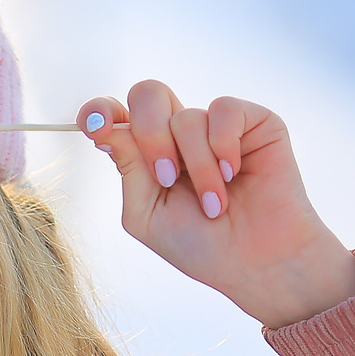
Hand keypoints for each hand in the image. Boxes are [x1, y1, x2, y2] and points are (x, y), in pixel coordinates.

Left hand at [78, 82, 354, 328]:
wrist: (258, 262)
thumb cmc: (202, 245)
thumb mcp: (146, 215)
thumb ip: (128, 169)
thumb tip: (108, 127)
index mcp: (146, 154)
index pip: (114, 114)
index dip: (99, 111)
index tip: (96, 127)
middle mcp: (178, 134)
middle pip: (147, 94)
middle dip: (150, 135)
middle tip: (167, 177)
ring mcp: (215, 126)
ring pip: (185, 116)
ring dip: (197, 167)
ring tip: (215, 204)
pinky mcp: (254, 122)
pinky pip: (223, 109)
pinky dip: (223, 146)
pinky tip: (234, 174)